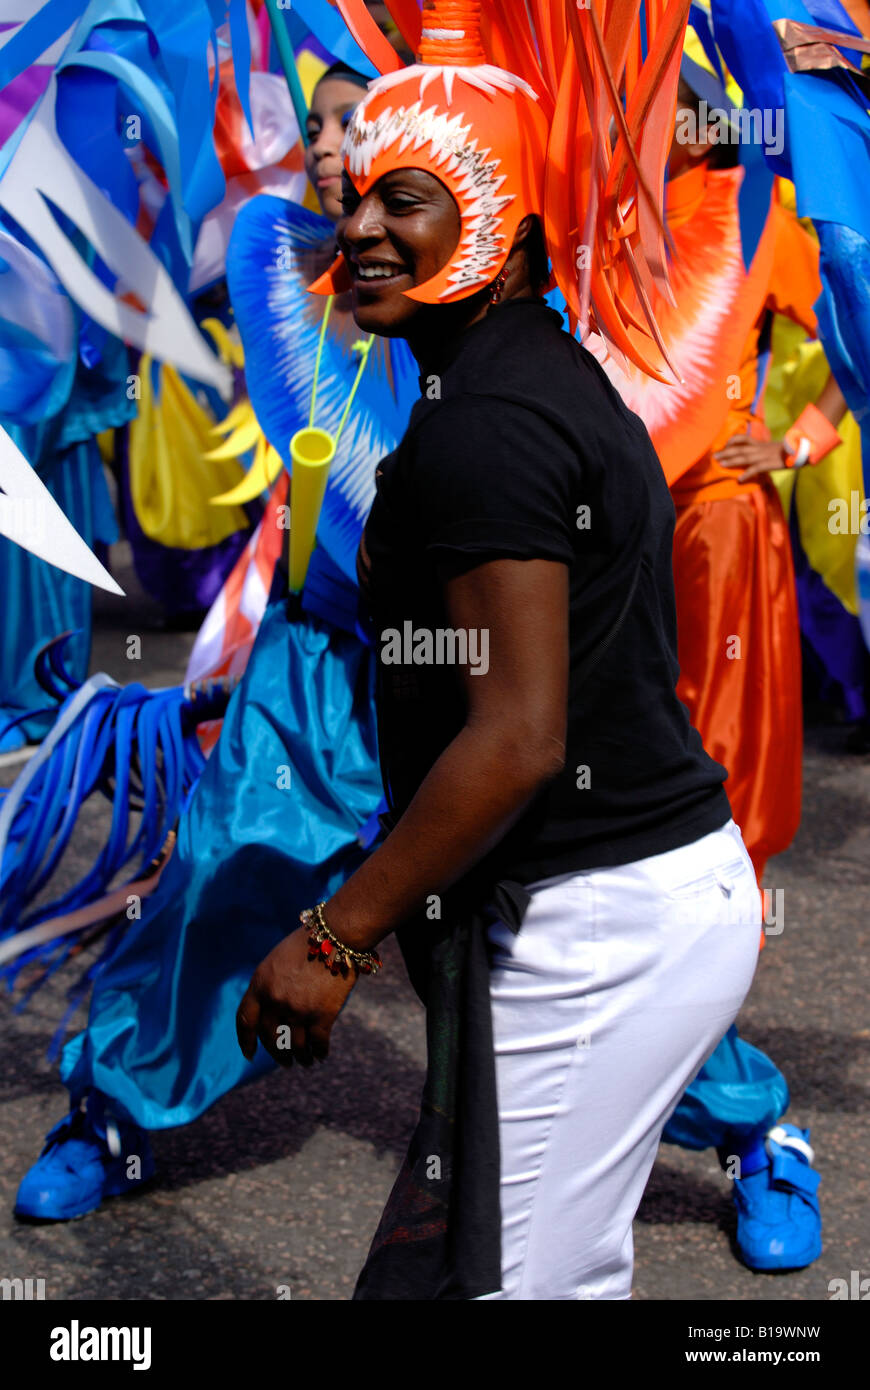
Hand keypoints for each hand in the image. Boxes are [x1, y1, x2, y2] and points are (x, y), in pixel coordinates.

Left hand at [236, 927, 356, 1067]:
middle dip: (278, 1055)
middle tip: (285, 1062)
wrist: (336, 935)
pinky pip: (318, 1043)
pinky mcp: (322, 1015)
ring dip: (301, 1058)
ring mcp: (298, 1010)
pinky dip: (320, 1052)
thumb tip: (270, 1014)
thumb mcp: (276, 961)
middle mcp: (275, 1000)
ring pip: (295, 1046)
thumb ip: (268, 987)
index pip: (245, 1020)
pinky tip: (321, 1054)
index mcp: (260, 984)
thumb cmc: (306, 944)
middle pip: (271, 1039)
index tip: (250, 1055)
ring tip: (306, 1061)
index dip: (246, 1041)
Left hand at [714, 434, 787, 482]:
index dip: (732, 440)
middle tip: (714, 456)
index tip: (724, 444)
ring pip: (744, 457)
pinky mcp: (769, 464)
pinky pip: (755, 469)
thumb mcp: (773, 448)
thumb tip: (756, 455)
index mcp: (760, 444)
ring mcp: (763, 456)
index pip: (743, 438)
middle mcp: (759, 448)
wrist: (801, 450)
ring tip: (721, 464)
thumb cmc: (788, 451)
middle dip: (726, 452)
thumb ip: (763, 450)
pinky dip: (747, 474)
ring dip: (731, 461)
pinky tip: (739, 479)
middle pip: (739, 449)